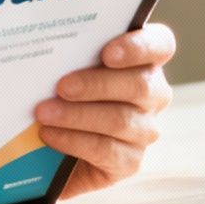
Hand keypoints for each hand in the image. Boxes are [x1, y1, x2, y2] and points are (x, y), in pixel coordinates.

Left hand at [35, 23, 175, 199]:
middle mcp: (152, 94)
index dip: (139, 47)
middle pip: (140, 85)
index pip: (160, 45)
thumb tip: (43, 42)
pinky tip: (49, 135)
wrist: (51, 146)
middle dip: (97, 85)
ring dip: (77, 115)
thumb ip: (68, 52)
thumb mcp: (66, 66)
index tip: (108, 53)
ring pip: (120, 120)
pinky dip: (73, 141)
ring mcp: (145, 129)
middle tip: (61, 87)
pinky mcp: (130, 161)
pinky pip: (106, 150)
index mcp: (142, 60)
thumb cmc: (59, 91)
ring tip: (44, 112)